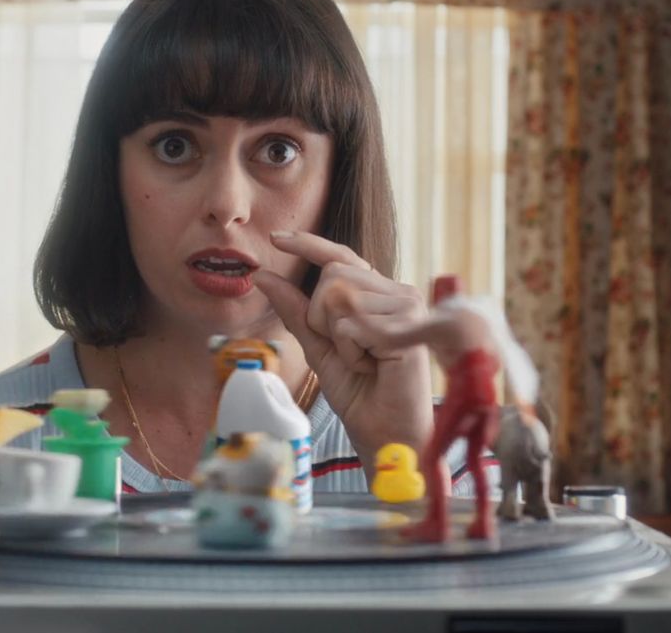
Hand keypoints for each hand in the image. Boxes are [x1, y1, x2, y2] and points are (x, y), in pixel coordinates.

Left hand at [251, 231, 433, 461]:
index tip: (276, 238)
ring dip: (337, 337)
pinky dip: (349, 351)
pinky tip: (372, 367)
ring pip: (339, 297)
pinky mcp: (407, 325)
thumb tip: (263, 275)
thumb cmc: (360, 392)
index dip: (309, 244)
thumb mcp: (318, 346)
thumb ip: (296, 310)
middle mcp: (397, 292)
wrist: (385, 432)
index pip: (341, 257)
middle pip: (333, 275)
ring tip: (362, 360)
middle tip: (344, 349)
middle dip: (320, 315)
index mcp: (379, 294)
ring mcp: (406, 306)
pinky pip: (350, 324)